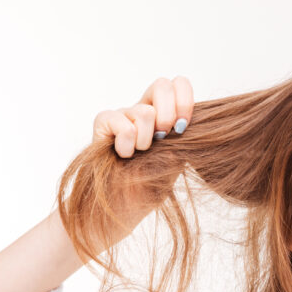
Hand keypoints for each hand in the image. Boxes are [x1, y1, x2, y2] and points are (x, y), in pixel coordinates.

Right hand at [89, 76, 193, 226]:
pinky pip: (121, 122)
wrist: (125, 207)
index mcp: (166, 114)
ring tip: (140, 155)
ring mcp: (123, 114)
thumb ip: (184, 135)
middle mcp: (144, 109)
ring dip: (147, 141)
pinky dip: (127, 144)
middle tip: (164, 139)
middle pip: (162, 85)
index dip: (185, 100)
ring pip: (144, 112)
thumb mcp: (178, 158)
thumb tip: (188, 122)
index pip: (178, 84)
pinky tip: (124, 156)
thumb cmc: (152, 185)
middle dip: (169, 115)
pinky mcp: (103, 123)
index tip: (183, 128)